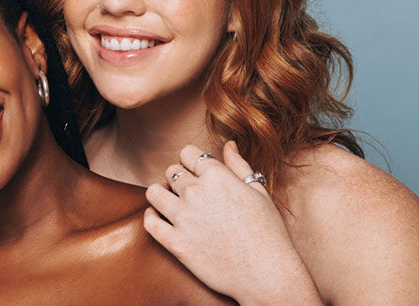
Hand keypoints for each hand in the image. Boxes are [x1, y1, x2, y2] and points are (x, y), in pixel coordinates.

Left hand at [144, 141, 319, 303]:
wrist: (268, 274)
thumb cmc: (269, 233)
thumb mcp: (259, 192)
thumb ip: (239, 165)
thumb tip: (228, 144)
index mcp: (217, 176)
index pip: (188, 153)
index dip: (192, 161)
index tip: (198, 173)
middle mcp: (196, 193)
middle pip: (171, 171)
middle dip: (178, 178)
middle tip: (189, 193)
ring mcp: (183, 218)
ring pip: (153, 192)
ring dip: (161, 194)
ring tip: (172, 203)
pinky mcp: (176, 244)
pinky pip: (149, 222)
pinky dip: (151, 217)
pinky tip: (161, 219)